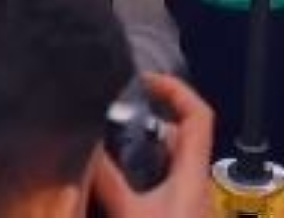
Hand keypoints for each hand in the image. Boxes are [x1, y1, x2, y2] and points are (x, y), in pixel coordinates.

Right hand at [92, 73, 213, 217]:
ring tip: (105, 148)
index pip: (198, 115)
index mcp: (193, 173)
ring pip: (166, 159)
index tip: (146, 80)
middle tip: (112, 118)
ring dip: (139, 149)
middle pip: (177, 133)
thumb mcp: (130, 214)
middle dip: (145, 120)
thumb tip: (85, 149)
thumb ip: (108, 181)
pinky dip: (138, 175)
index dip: (175, 89)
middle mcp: (195, 182)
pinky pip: (160, 183)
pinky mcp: (178, 213)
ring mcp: (189, 199)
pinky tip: (114, 187)